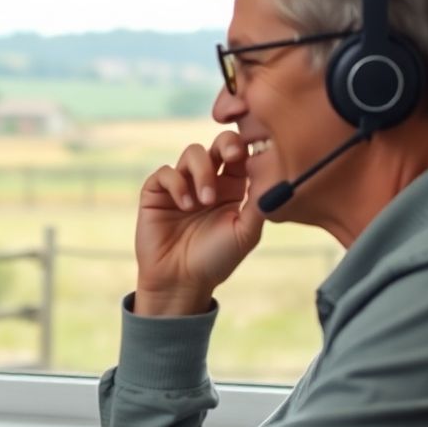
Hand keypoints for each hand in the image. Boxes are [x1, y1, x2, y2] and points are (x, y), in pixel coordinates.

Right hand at [134, 131, 263, 314]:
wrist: (181, 281)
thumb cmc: (216, 260)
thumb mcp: (246, 233)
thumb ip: (258, 203)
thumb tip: (270, 172)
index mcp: (232, 189)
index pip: (239, 156)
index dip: (244, 147)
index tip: (248, 155)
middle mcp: (207, 182)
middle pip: (217, 145)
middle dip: (225, 144)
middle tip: (231, 157)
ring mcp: (181, 186)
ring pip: (192, 153)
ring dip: (202, 172)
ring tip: (204, 202)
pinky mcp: (157, 193)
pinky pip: (166, 172)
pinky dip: (177, 184)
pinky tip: (185, 205)